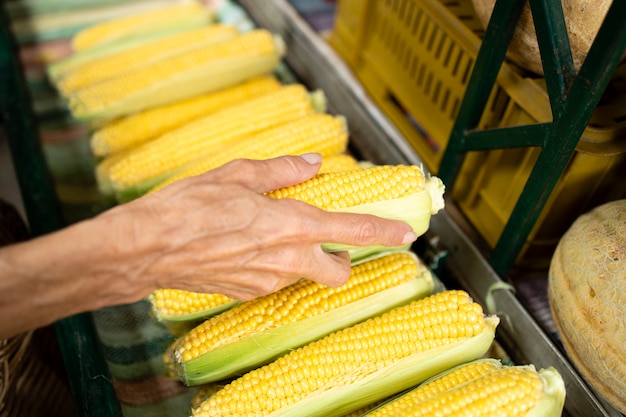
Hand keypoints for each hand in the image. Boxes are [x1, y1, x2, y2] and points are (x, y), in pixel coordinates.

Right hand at [110, 153, 416, 299]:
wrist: (148, 248)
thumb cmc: (189, 206)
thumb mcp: (238, 174)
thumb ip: (283, 171)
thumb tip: (313, 163)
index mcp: (290, 224)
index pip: (352, 230)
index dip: (384, 232)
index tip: (406, 234)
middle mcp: (286, 259)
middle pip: (337, 270)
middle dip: (342, 259)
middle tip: (331, 242)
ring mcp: (267, 281)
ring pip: (304, 276)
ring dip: (303, 259)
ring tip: (270, 235)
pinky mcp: (248, 293)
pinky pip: (275, 281)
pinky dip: (275, 265)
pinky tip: (247, 249)